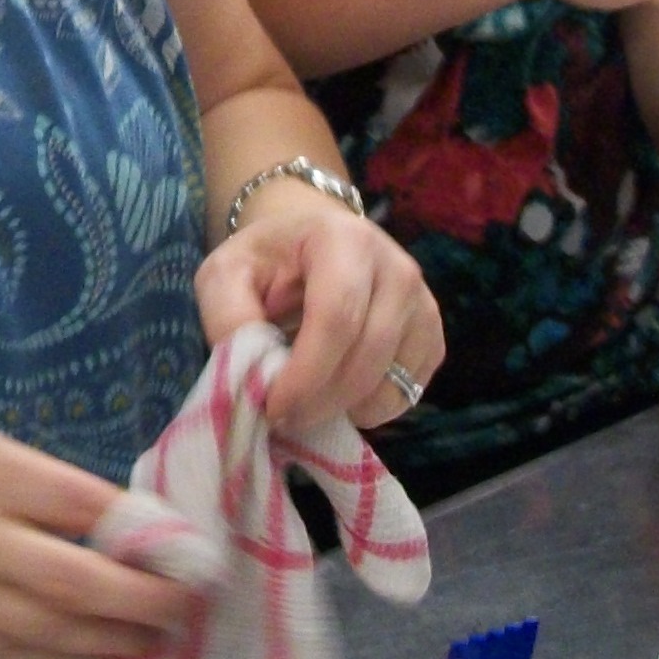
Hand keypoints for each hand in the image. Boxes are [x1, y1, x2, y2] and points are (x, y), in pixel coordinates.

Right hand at [0, 410, 197, 658]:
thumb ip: (41, 482)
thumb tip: (117, 523)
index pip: (88, 508)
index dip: (149, 534)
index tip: (193, 551)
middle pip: (80, 580)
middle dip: (147, 600)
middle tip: (192, 608)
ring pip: (53, 628)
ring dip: (117, 640)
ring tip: (163, 642)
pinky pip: (16, 652)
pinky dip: (65, 657)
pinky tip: (100, 657)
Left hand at [196, 188, 445, 432]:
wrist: (313, 244)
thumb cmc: (267, 262)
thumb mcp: (225, 275)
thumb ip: (229, 317)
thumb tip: (253, 373)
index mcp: (344, 240)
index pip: (336, 317)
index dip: (306, 374)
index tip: (273, 407)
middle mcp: (397, 268)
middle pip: (367, 356)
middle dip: (320, 401)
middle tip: (283, 418)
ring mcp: (423, 304)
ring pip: (390, 383)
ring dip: (343, 409)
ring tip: (306, 402)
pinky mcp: (433, 337)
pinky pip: (406, 394)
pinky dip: (368, 409)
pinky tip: (336, 393)